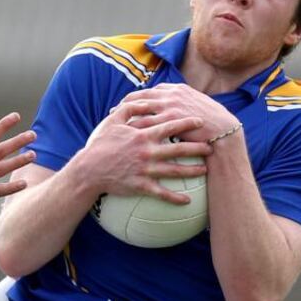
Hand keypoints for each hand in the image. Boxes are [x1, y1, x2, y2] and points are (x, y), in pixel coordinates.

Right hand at [76, 100, 211, 204]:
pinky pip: (161, 193)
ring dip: (192, 171)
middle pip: (179, 149)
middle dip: (197, 147)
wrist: (88, 169)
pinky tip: (188, 200)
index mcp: (142, 135)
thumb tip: (147, 100)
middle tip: (211, 147)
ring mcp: (145, 169)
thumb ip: (130, 108)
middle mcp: (147, 152)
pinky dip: (175, 198)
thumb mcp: (112, 121)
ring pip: (174, 171)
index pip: (170, 126)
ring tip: (206, 170)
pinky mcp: (140, 185)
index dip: (187, 123)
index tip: (201, 122)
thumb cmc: (100, 144)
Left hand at [119, 83, 239, 143]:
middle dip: (124, 104)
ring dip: (125, 116)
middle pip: (140, 97)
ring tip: (115, 124)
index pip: (149, 90)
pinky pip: (146, 122)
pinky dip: (133, 127)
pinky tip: (125, 134)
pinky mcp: (170, 120)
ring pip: (140, 109)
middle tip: (114, 112)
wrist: (224, 132)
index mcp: (177, 89)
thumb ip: (181, 102)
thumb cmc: (210, 122)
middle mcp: (171, 94)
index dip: (135, 97)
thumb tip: (170, 105)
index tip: (125, 104)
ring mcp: (170, 106)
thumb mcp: (196, 104)